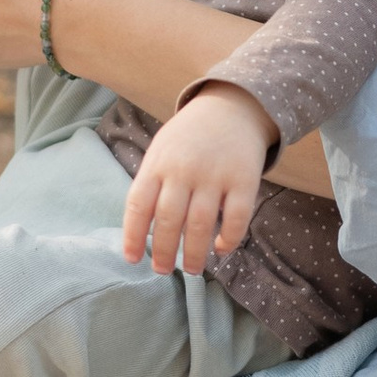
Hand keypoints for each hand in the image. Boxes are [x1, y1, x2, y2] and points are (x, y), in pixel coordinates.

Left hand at [122, 85, 274, 277]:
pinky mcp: (243, 179)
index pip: (139, 204)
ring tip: (190, 270)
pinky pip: (236, 217)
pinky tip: (221, 249)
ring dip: (193, 253)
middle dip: (162, 252)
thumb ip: (152, 185)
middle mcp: (183, 170)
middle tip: (162, 270)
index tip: (132, 259)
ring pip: (200, 224)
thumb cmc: (189, 138)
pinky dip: (228, 239)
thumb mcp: (161, 151)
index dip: (132, 236)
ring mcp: (214, 175)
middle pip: (168, 220)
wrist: (231, 106)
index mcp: (157, 163)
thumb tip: (141, 232)